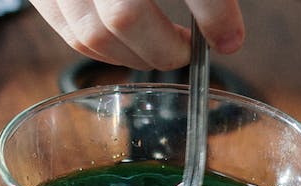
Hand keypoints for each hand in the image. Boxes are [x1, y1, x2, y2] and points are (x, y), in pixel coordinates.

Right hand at [28, 0, 244, 69]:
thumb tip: (227, 29)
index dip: (215, 15)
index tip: (229, 39)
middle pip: (126, 15)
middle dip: (165, 47)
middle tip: (186, 50)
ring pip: (94, 33)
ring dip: (134, 55)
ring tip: (159, 49)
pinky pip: (70, 32)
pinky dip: (102, 49)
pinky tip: (126, 45)